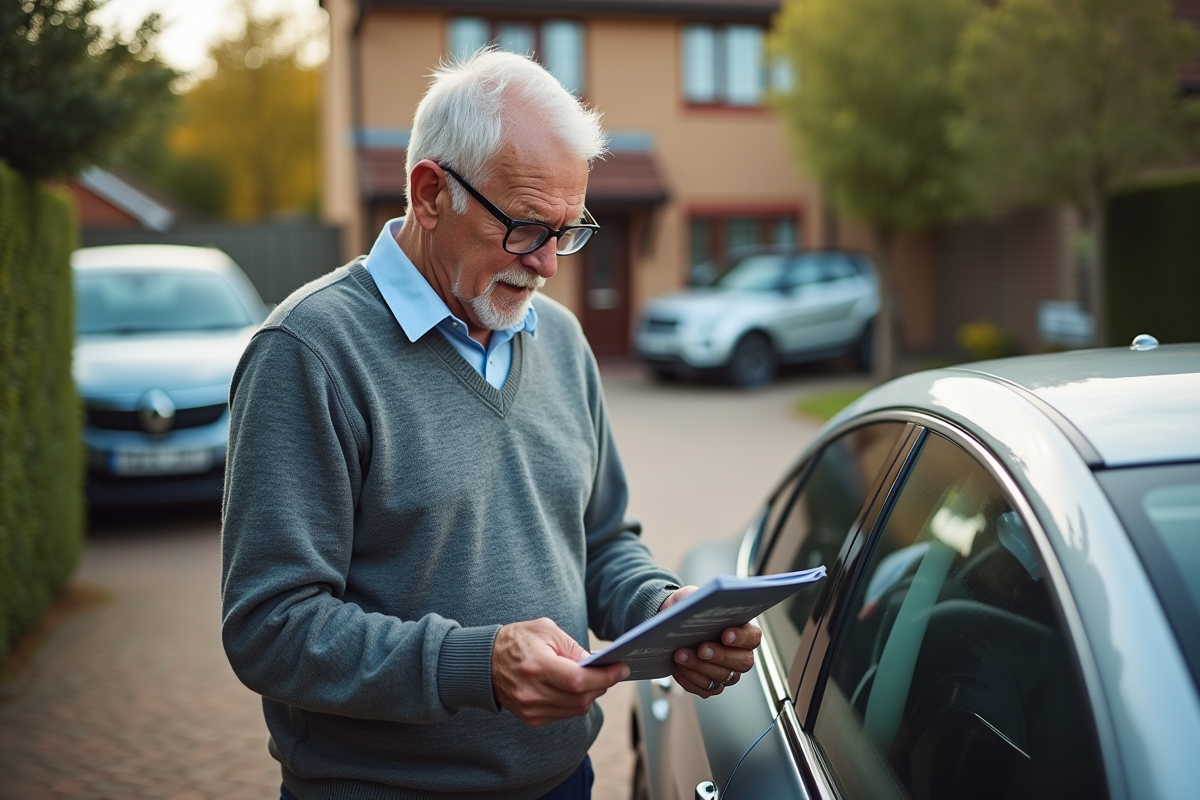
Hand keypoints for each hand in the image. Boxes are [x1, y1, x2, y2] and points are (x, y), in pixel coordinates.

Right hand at [492, 617, 629, 726]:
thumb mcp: (546, 630)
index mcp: (536, 665)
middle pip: (580, 697)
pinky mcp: (531, 718)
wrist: (485, 662)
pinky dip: (575, 702)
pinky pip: (564, 714)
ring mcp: (530, 708)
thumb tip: (597, 665)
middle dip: (602, 684)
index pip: (578, 680)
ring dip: (590, 694)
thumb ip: (573, 647)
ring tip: (594, 678)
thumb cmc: (518, 640)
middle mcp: (532, 691)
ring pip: (576, 709)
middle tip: (612, 671)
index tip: (621, 668)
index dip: (605, 676)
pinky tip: (574, 688)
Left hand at [660, 586, 762, 697]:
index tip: (725, 634)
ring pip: (721, 677)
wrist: (669, 623)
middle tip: (701, 648)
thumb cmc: (686, 609)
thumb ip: (702, 599)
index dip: (742, 638)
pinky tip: (678, 669)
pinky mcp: (711, 686)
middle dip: (720, 656)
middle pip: (741, 662)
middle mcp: (739, 655)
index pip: (753, 637)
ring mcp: (727, 673)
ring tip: (680, 655)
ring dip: (699, 667)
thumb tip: (702, 603)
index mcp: (742, 631)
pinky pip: (705, 689)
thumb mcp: (693, 597)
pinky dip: (691, 680)